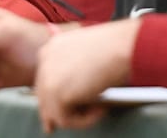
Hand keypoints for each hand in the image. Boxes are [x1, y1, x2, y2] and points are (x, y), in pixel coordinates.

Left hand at [35, 18, 141, 132]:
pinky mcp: (56, 93)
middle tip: (74, 118)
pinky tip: (101, 109)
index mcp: (50, 49)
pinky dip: (84, 121)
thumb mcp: (87, 54)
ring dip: (76, 116)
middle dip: (58, 110)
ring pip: (52, 111)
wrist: (122, 45)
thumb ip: (75, 69)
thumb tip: (75, 94)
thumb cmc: (114, 47)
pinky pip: (65, 120)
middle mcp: (44, 61)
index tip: (69, 106)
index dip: (56, 95)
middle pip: (44, 96)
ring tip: (100, 109)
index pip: (45, 79)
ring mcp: (47, 77)